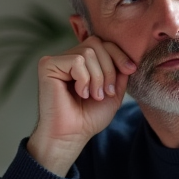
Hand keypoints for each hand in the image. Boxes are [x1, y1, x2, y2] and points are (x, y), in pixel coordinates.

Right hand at [27, 37, 135, 175]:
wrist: (73, 135)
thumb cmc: (89, 117)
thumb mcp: (113, 91)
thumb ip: (119, 70)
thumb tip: (126, 56)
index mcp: (82, 61)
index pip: (103, 43)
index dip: (119, 54)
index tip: (130, 70)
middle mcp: (68, 57)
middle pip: (97, 43)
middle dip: (109, 68)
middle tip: (106, 92)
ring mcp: (57, 60)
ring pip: (88, 52)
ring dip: (97, 77)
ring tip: (93, 96)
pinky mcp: (47, 66)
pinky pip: (76, 61)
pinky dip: (84, 79)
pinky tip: (80, 93)